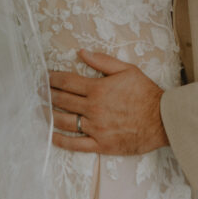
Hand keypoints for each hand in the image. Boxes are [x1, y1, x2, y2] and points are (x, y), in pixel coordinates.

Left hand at [49, 50, 168, 154]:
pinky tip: (51, 135)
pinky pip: (75, 144)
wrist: (162, 120)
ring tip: (39, 110)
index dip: (52, 78)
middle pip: (62, 100)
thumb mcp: (127, 69)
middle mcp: (93, 108)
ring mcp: (96, 128)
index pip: (67, 82)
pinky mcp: (101, 145)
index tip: (43, 77)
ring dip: (48, 115)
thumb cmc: (146, 93)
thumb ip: (102, 61)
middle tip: (35, 91)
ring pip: (64, 122)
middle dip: (46, 94)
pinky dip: (60, 140)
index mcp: (98, 89)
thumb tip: (82, 53)